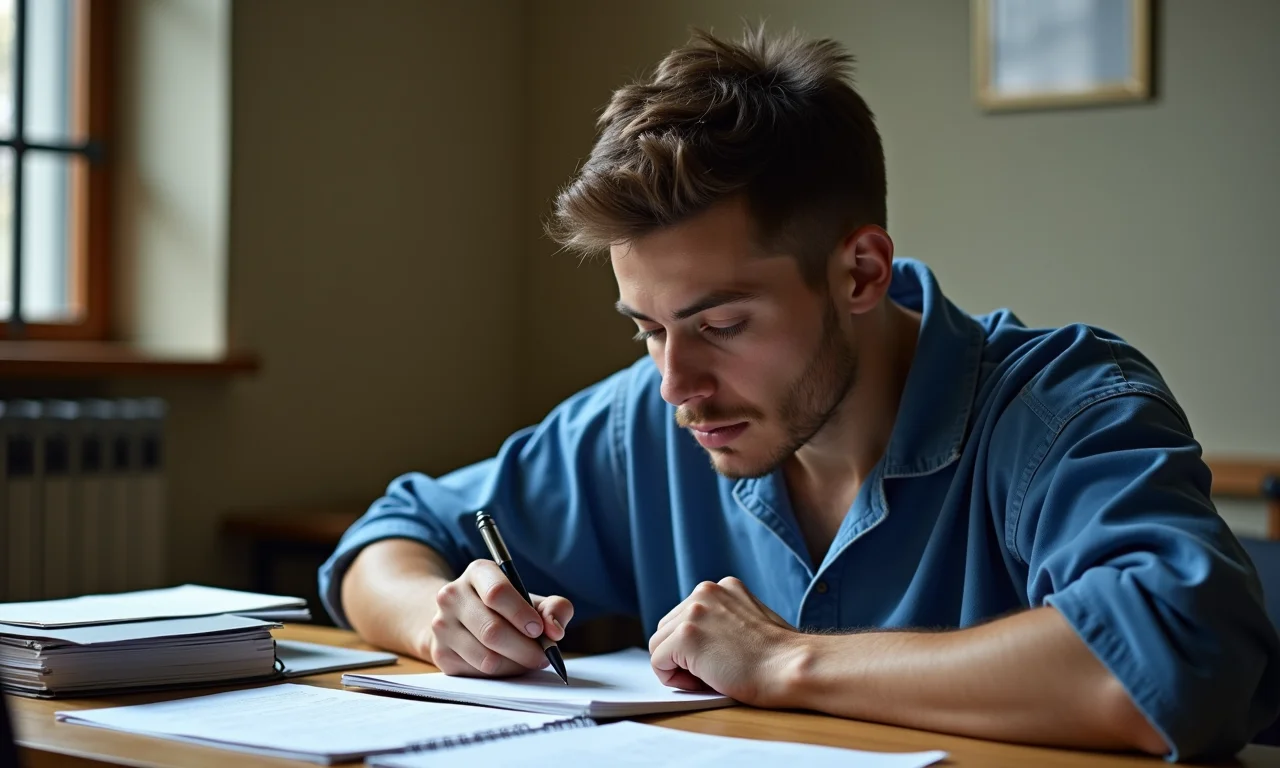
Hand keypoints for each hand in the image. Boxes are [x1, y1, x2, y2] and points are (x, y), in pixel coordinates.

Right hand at [426, 559, 573, 676]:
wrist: (460, 617)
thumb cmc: (505, 607)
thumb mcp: (531, 599)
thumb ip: (554, 608)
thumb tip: (555, 631)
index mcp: (478, 572)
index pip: (497, 592)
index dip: (521, 614)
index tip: (539, 630)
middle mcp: (452, 595)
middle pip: (492, 630)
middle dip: (525, 649)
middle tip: (543, 656)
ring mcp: (442, 625)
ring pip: (486, 657)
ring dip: (515, 665)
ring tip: (527, 660)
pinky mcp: (440, 653)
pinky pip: (477, 673)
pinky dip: (500, 674)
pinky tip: (508, 664)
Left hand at [648, 577, 803, 705]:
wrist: (792, 667)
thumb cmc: (779, 657)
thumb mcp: (749, 621)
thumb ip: (722, 620)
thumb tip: (697, 640)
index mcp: (722, 587)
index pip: (685, 616)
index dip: (696, 645)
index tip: (719, 658)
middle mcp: (705, 591)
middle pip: (667, 628)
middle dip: (682, 654)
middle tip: (713, 671)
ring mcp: (694, 611)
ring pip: (659, 645)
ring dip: (678, 666)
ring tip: (711, 675)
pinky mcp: (686, 636)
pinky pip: (658, 662)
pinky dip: (673, 678)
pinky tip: (704, 680)